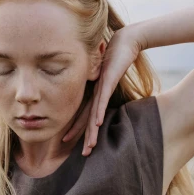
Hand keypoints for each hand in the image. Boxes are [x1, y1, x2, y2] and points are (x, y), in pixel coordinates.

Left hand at [62, 27, 143, 155]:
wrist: (125, 41)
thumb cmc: (117, 56)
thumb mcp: (108, 75)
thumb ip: (105, 86)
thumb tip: (103, 96)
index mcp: (94, 92)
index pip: (84, 114)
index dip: (77, 128)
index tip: (68, 141)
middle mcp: (95, 91)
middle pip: (87, 118)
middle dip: (83, 136)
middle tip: (82, 153)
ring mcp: (101, 87)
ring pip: (94, 113)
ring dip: (92, 131)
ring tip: (89, 146)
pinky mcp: (108, 81)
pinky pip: (103, 99)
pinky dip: (100, 111)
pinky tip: (98, 123)